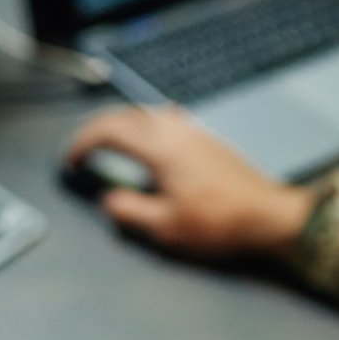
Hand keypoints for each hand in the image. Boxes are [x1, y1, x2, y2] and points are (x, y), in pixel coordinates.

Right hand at [66, 106, 315, 258]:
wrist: (267, 215)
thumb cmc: (220, 222)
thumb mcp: (165, 227)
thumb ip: (129, 211)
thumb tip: (109, 200)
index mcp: (160, 148)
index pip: (109, 131)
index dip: (82, 143)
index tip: (71, 159)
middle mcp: (175, 131)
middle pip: (124, 115)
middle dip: (96, 128)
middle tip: (82, 147)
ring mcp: (193, 131)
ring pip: (146, 112)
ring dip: (121, 122)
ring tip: (109, 141)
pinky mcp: (206, 139)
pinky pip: (166, 118)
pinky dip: (144, 124)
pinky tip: (149, 140)